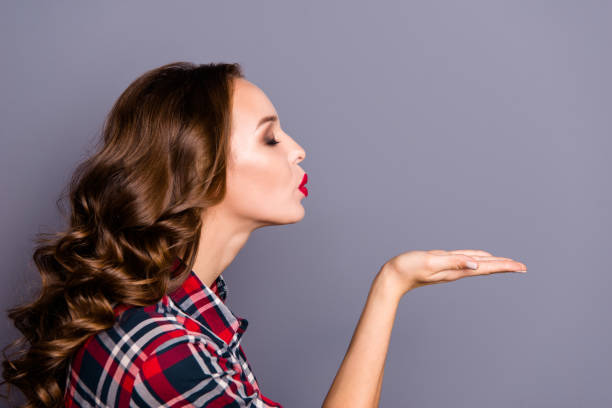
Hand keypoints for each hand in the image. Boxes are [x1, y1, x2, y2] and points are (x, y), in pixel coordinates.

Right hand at [382, 249, 526, 295]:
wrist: (392, 277)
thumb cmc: (408, 269)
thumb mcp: (432, 262)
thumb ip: (454, 262)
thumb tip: (477, 265)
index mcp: (456, 270)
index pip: (485, 267)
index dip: (504, 266)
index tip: (521, 267)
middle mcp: (456, 271)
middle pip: (485, 268)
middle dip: (504, 266)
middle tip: (523, 267)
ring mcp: (449, 269)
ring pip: (477, 265)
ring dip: (493, 264)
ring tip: (507, 264)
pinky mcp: (442, 265)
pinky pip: (465, 261)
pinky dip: (477, 260)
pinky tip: (480, 260)